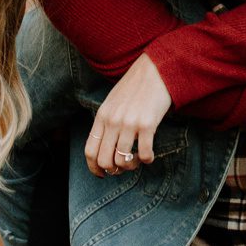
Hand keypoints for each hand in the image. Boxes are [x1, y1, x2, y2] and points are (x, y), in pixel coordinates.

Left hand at [85, 53, 171, 176]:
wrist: (155, 71)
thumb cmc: (135, 88)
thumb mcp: (113, 103)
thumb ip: (107, 122)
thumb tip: (106, 149)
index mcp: (102, 116)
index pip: (90, 150)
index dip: (94, 168)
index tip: (102, 174)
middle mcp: (112, 121)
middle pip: (104, 160)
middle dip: (114, 170)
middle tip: (124, 167)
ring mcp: (129, 123)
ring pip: (123, 160)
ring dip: (131, 166)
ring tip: (138, 160)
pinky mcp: (147, 125)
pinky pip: (144, 153)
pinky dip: (147, 160)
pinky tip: (150, 155)